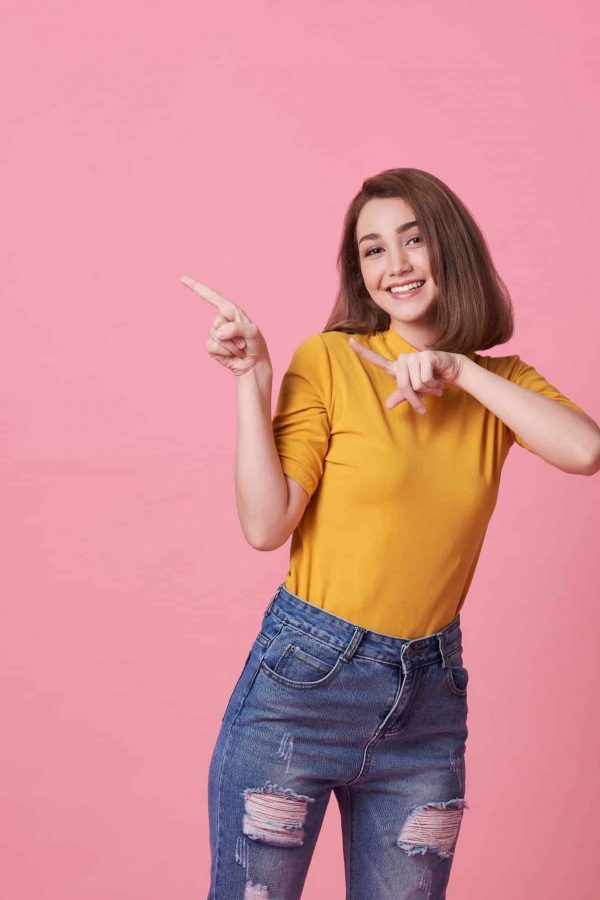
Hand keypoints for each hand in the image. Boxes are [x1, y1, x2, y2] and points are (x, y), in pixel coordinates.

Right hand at [179, 275, 271, 377]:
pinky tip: (232, 355)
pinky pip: (212, 346)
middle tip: (243, 341)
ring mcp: (215, 333)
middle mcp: (222, 320)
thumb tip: (218, 333)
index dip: (197, 287)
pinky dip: (225, 352)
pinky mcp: (212, 346)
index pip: (212, 296)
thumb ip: (236, 328)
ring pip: (216, 336)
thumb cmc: (256, 345)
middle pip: (217, 322)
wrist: (254, 364)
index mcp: (231, 311)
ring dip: (231, 346)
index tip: (182, 278)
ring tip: (240, 348)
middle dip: (233, 334)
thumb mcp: (252, 332)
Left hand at [348, 337, 464, 412]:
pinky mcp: (426, 356)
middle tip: (423, 403)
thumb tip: (387, 406)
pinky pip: (425, 378)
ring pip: (415, 383)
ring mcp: (414, 356)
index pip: (377, 360)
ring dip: (427, 389)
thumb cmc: (431, 381)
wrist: (451, 373)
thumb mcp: (416, 393)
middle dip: (414, 398)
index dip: (362, 352)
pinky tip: (438, 378)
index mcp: (398, 368)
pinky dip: (433, 384)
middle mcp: (404, 360)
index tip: (349, 341)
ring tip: (433, 383)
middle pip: (402, 385)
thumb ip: (402, 396)